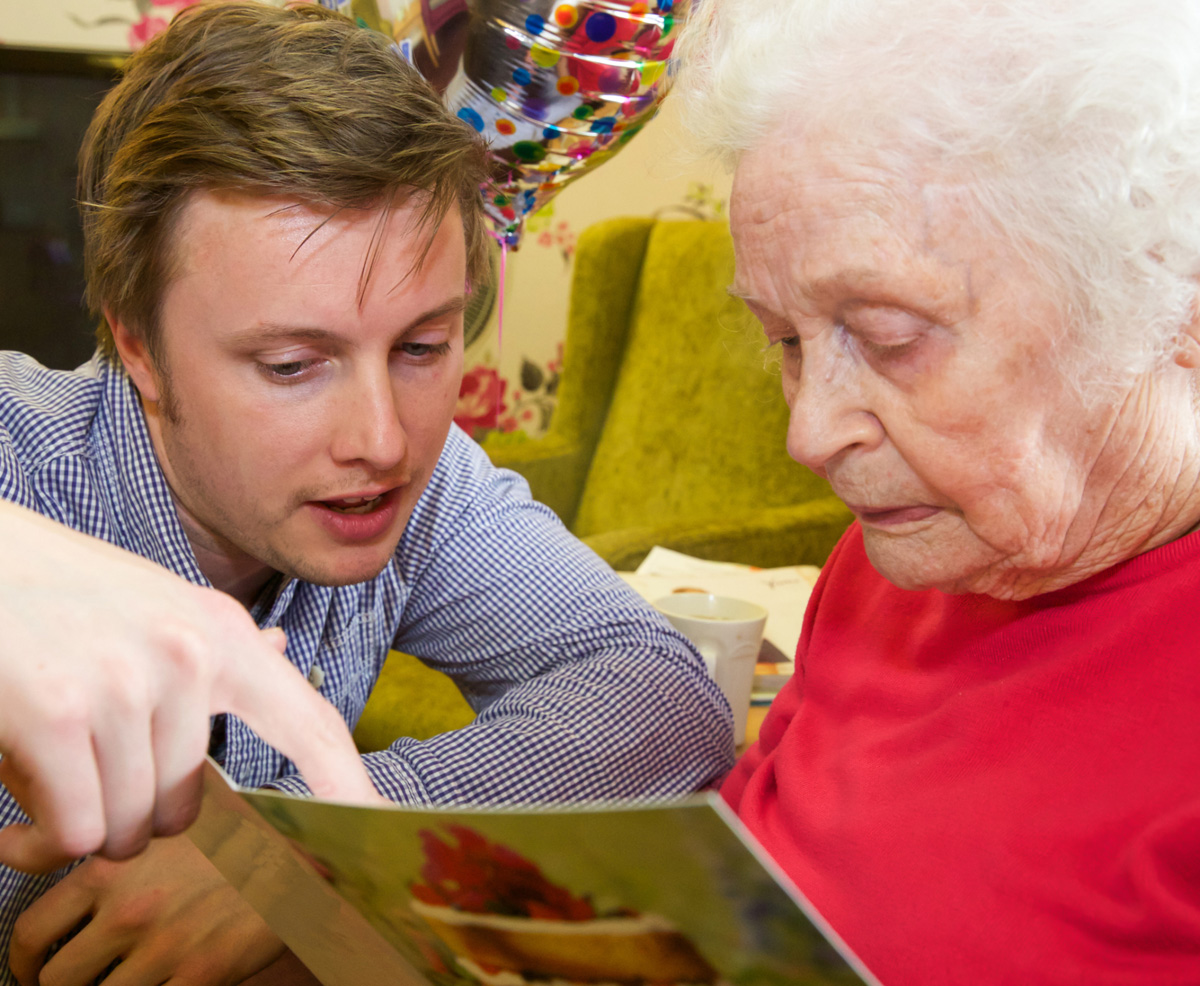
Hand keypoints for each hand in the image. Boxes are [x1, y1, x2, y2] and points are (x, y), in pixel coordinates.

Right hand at [0, 499, 381, 872]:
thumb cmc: (62, 592)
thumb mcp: (157, 603)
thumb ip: (216, 645)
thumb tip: (282, 650)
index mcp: (224, 632)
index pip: (309, 723)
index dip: (349, 785)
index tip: (381, 827)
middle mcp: (188, 654)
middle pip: (184, 809)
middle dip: (133, 810)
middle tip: (88, 758)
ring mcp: (124, 682)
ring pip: (122, 828)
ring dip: (82, 814)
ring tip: (51, 749)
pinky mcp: (54, 711)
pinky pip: (74, 829)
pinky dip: (41, 825)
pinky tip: (24, 766)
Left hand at [9, 834, 284, 985]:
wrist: (307, 858)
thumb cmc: (243, 831)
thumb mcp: (174, 808)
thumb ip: (120, 816)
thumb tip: (35, 828)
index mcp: (113, 867)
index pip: (32, 930)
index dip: (24, 959)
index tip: (34, 966)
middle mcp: (129, 910)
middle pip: (56, 979)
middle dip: (58, 985)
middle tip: (74, 982)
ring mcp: (162, 949)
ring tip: (117, 982)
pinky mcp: (198, 977)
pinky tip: (158, 983)